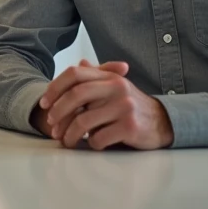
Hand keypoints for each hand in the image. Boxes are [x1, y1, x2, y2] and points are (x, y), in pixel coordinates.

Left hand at [37, 59, 173, 150]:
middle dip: (58, 112)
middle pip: (76, 95)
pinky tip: (93, 144)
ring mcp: (124, 107)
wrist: (163, 122)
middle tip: (52, 126)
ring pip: (84, 121)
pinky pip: (98, 138)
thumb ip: (97, 77)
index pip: (75, 73)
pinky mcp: (130, 127)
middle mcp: (117, 88)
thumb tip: (80, 64)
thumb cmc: (132, 106)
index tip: (44, 103)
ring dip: (70, 135)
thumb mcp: (116, 88)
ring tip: (67, 141)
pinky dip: (91, 144)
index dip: (55, 87)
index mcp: (109, 77)